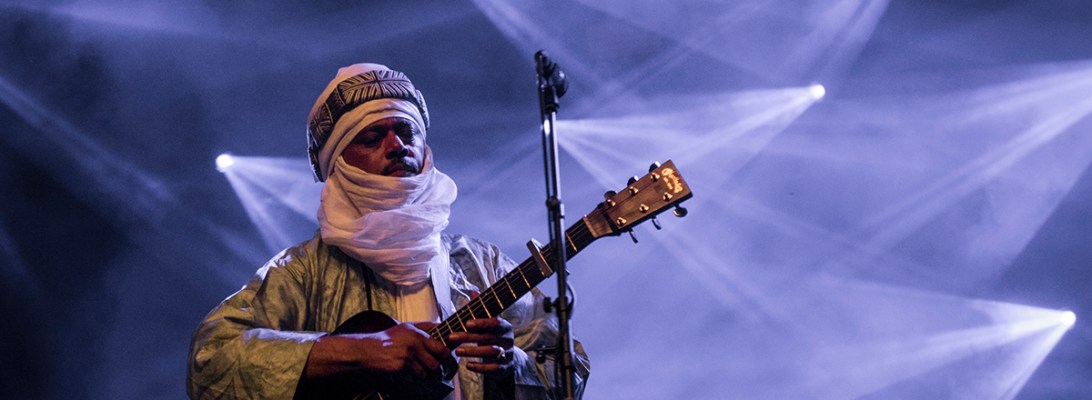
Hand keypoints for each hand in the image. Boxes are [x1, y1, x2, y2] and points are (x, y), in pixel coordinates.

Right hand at [304, 321, 451, 383]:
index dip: (450, 357)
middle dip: (442, 370)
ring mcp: (407, 356)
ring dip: (427, 376)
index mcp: (417, 333)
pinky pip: (414, 378)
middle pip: (438, 362)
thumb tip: (443, 328)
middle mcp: (414, 343)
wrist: (365, 351)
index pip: (442, 347)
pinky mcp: (400, 368)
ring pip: (427, 372)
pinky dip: (414, 379)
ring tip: (424, 375)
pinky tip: (409, 376)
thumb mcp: (406, 327)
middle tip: (444, 374)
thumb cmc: (386, 339)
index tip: (452, 363)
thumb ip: (425, 327)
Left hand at [448, 317, 515, 379]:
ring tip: (457, 351)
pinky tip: (468, 365)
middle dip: (469, 337)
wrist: (506, 358)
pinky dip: (479, 367)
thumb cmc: (491, 338)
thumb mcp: (488, 326)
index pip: (495, 323)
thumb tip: (471, 297)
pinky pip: (492, 368)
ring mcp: (507, 355)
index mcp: (505, 327)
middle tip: (452, 337)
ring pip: (491, 352)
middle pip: (488, 337)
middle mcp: (508, 340)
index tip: (467, 323)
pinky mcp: (504, 368)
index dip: (482, 323)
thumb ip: (480, 313)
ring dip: (472, 351)